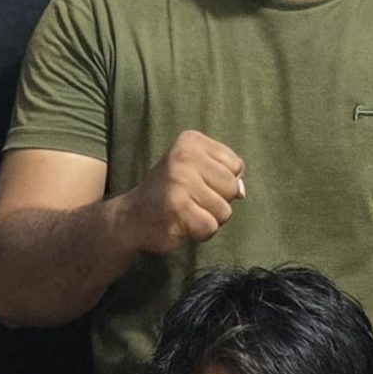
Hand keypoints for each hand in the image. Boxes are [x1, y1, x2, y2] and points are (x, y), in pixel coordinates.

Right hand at [124, 130, 246, 253]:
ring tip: (185, 211)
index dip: (221, 181)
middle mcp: (185, 156)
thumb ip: (224, 174)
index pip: (236, 165)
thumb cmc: (170, 192)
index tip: (196, 182)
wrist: (131, 217)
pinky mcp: (178, 209)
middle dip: (217, 201)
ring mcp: (180, 182)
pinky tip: (181, 224)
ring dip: (208, 218)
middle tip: (190, 200)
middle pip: (232, 187)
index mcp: (191, 140)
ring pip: (225, 210)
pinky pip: (211, 227)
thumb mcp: (196, 170)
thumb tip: (242, 191)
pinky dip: (199, 232)